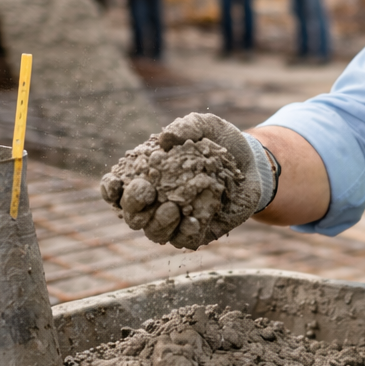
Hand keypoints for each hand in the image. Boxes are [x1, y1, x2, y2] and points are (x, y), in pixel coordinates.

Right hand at [100, 113, 267, 248]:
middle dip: (133, 206)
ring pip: (154, 233)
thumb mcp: (204, 125)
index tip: (116, 183)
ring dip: (158, 223)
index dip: (111, 190)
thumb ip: (184, 127)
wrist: (253, 161)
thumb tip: (165, 140)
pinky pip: (184, 240)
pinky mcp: (199, 231)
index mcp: (146, 177)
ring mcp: (176, 220)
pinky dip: (185, 232)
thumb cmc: (220, 141)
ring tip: (173, 206)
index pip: (116, 190)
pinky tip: (193, 220)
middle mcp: (156, 202)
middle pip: (131, 215)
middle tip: (147, 191)